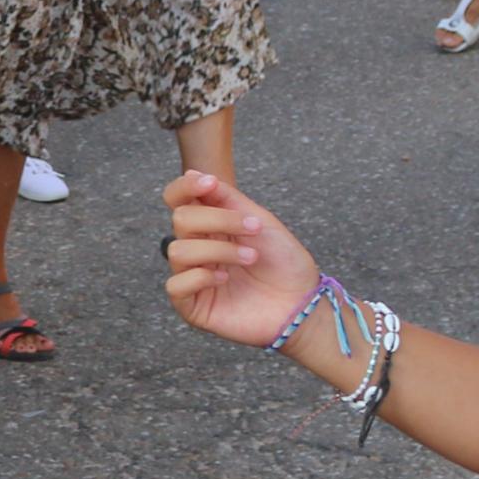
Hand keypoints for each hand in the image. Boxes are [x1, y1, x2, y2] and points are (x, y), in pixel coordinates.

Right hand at [160, 168, 324, 351]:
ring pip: (178, 250)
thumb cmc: (284, 263)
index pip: (177, 199)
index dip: (185, 186)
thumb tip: (192, 171)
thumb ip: (226, 198)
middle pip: (180, 219)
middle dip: (218, 219)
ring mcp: (193, 277)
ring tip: (251, 258)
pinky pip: (175, 285)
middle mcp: (197, 249)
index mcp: (209, 226)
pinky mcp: (193, 306)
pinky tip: (224, 280)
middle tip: (253, 229)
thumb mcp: (260, 221)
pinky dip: (200, 277)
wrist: (303, 303)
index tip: (210, 183)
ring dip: (219, 250)